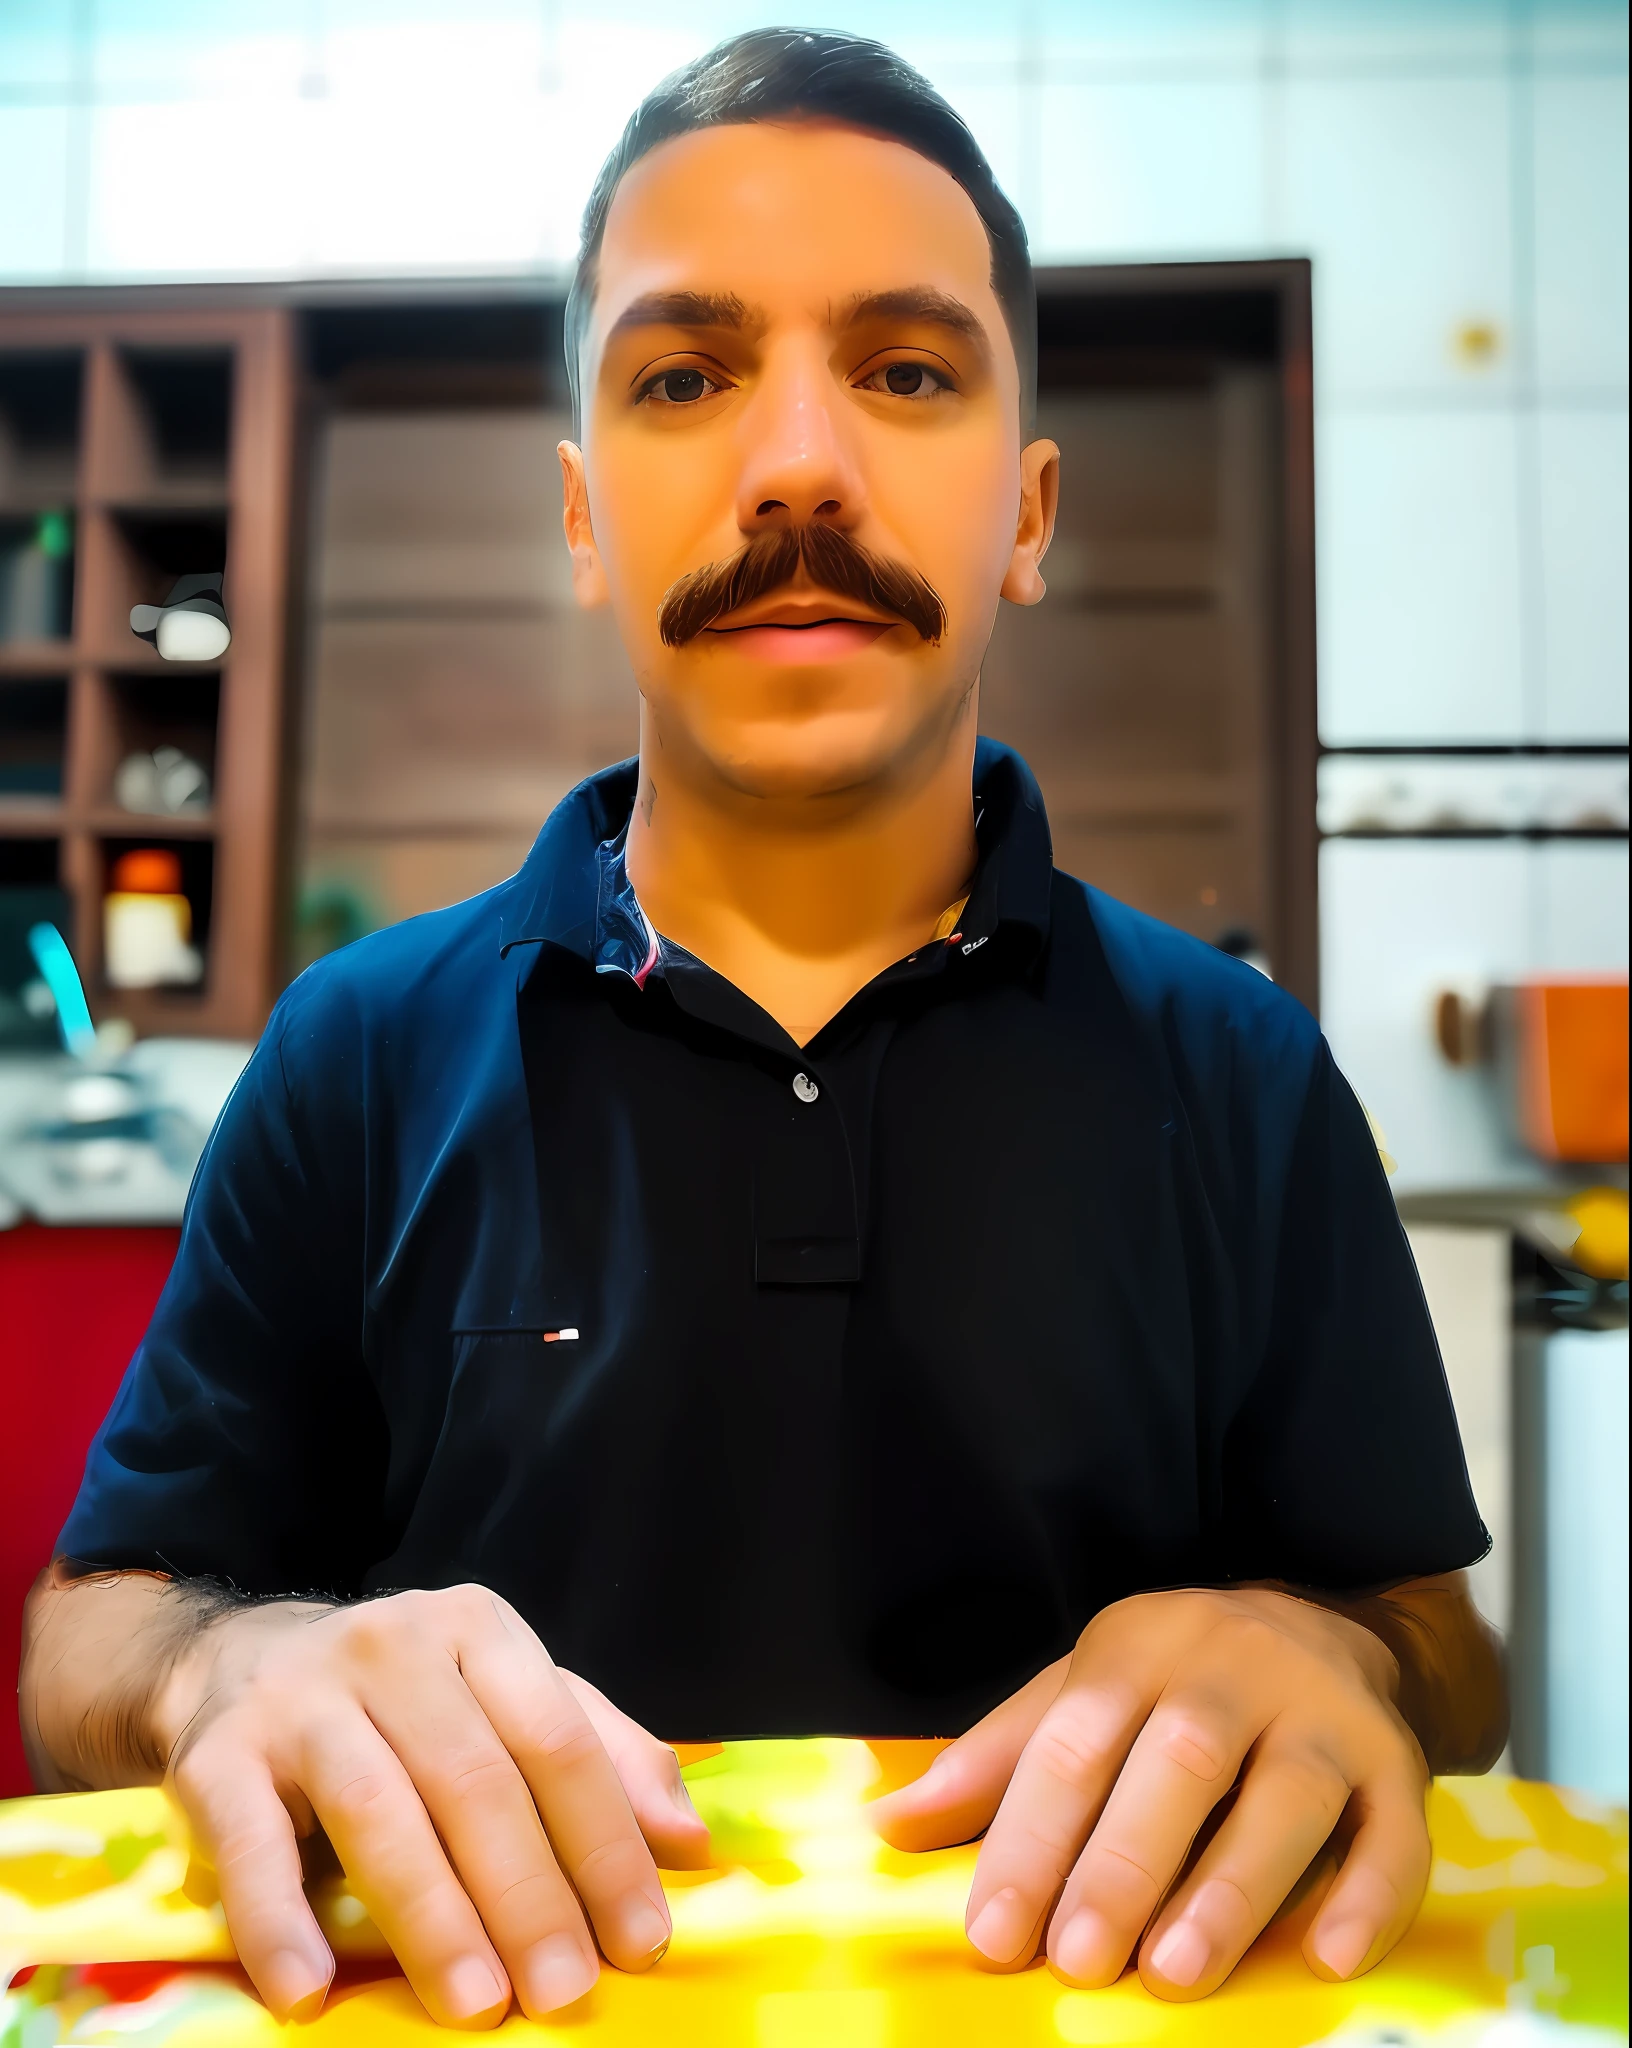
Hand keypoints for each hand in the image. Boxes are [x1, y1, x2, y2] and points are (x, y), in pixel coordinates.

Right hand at [150, 1585, 709, 2027]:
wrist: (245, 1660)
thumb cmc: (409, 1698)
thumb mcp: (509, 1695)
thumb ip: (603, 1754)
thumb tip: (691, 1843)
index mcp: (478, 1629)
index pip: (558, 1740)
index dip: (605, 1843)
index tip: (640, 1938)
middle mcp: (392, 1646)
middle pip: (476, 1781)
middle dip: (529, 1896)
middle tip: (564, 1991)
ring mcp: (301, 1697)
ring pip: (380, 1812)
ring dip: (434, 1919)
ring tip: (478, 2005)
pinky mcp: (218, 1755)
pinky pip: (251, 1844)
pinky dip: (280, 1923)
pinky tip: (310, 1992)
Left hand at [872, 1586, 1429, 1999]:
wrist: (1326, 1625)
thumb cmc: (1175, 1683)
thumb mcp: (1081, 1692)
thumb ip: (996, 1761)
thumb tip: (886, 1825)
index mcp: (1139, 1645)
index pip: (1075, 1738)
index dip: (1030, 1836)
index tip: (994, 1933)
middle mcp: (1234, 1666)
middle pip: (1180, 1761)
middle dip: (1124, 1864)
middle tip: (1080, 1959)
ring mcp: (1325, 1711)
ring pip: (1286, 1794)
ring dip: (1233, 1887)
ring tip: (1175, 1972)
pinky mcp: (1399, 1763)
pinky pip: (1397, 1832)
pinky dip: (1368, 1898)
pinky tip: (1329, 1960)